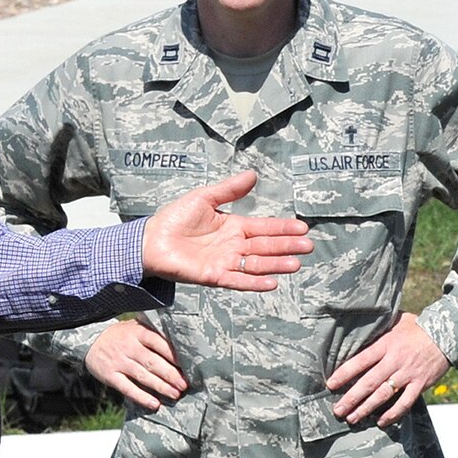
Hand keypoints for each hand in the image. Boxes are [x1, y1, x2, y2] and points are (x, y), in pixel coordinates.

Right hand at [85, 318, 188, 410]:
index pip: (158, 342)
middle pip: (153, 362)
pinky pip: (127, 388)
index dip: (173, 355)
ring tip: (175, 394)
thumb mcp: (135, 327)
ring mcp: (119, 362)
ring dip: (160, 386)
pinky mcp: (110, 376)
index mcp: (138, 332)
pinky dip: (141, 397)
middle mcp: (128, 347)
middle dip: (171, 374)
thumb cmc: (121, 336)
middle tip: (184, 385)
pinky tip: (154, 404)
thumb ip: (153, 333)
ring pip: (143, 376)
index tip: (188, 365)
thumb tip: (180, 341)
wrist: (90, 340)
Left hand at [140, 171, 312, 289]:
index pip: (264, 228)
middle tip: (308, 246)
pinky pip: (237, 280)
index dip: (283, 228)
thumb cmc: (175, 218)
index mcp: (233, 227)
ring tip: (296, 264)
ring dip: (276, 265)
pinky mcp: (213, 276)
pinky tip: (272, 283)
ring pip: (256, 264)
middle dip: (286, 246)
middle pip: (265, 247)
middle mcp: (233, 246)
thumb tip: (253, 175)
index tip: (302, 228)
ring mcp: (225, 262)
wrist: (150, 239)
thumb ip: (229, 190)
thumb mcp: (204, 197)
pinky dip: (254, 282)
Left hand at [327, 314, 449, 427]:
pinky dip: (393, 414)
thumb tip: (359, 327)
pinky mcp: (420, 384)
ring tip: (353, 418)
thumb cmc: (418, 327)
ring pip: (384, 395)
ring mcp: (408, 374)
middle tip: (338, 410)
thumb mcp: (396, 321)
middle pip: (369, 382)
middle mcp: (395, 360)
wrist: (447, 334)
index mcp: (386, 344)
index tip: (331, 384)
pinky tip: (381, 422)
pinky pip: (405, 402)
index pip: (361, 361)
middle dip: (351, 398)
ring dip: (366, 408)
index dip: (344, 374)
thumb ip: (379, 329)